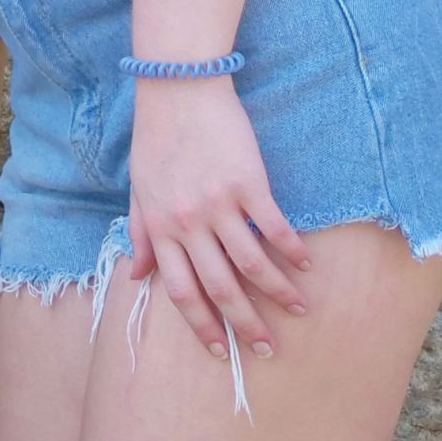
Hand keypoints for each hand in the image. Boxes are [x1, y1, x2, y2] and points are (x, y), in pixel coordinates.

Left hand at [123, 77, 311, 357]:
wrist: (177, 89)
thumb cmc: (156, 140)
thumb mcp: (138, 191)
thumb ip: (139, 236)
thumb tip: (136, 277)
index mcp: (159, 228)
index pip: (181, 292)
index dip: (201, 326)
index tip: (219, 351)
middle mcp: (188, 223)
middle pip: (219, 287)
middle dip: (243, 324)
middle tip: (265, 349)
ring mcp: (219, 204)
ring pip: (252, 263)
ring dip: (277, 292)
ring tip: (299, 309)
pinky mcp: (247, 182)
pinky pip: (273, 226)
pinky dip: (291, 249)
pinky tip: (305, 265)